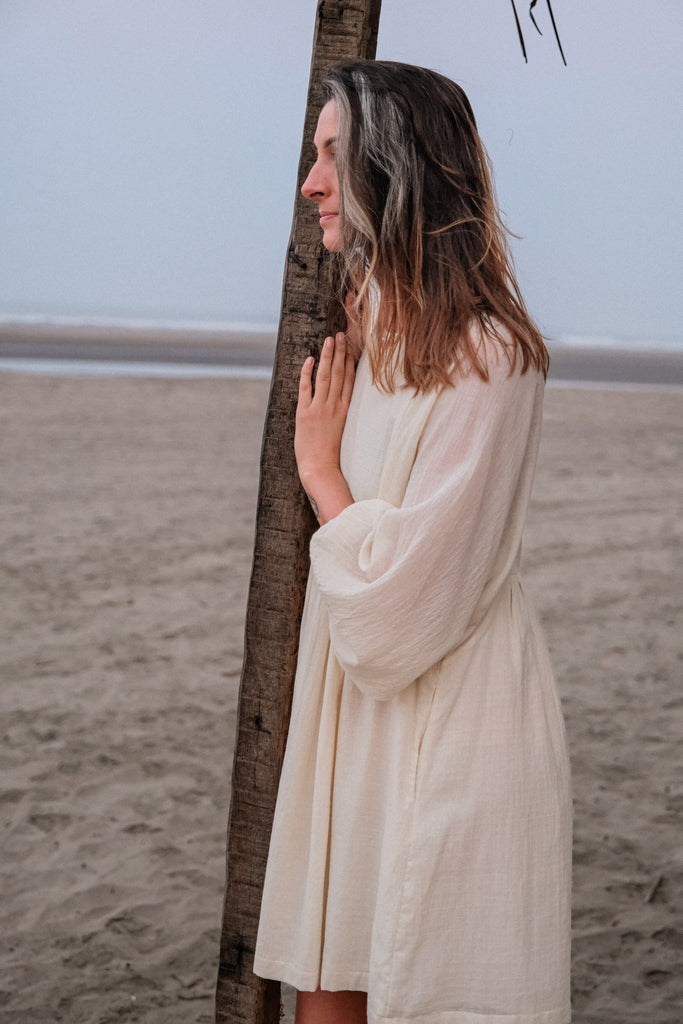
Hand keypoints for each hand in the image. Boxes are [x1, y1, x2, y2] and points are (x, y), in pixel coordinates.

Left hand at [295, 332, 354, 523]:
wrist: (321, 469)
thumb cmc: (332, 456)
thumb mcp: (343, 433)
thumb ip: (343, 417)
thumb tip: (343, 406)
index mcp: (347, 411)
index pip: (350, 381)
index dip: (350, 362)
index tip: (351, 347)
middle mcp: (335, 406)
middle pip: (340, 373)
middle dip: (340, 352)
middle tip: (340, 335)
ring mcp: (320, 408)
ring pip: (326, 376)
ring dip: (327, 356)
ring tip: (330, 340)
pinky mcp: (305, 413)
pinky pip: (307, 387)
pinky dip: (308, 372)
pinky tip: (310, 359)